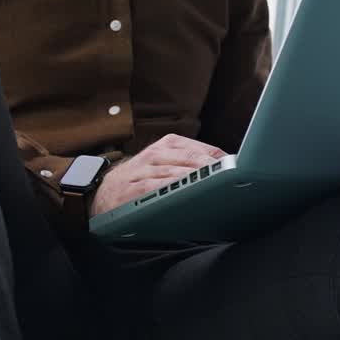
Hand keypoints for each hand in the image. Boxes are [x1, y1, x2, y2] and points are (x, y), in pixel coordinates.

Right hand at [91, 133, 226, 215]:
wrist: (102, 193)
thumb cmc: (141, 179)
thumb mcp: (166, 163)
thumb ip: (191, 163)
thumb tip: (226, 168)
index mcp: (168, 144)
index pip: (201, 149)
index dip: (220, 159)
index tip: (238, 168)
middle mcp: (156, 154)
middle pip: (191, 159)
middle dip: (213, 170)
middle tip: (232, 178)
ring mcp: (143, 171)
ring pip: (175, 173)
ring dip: (197, 180)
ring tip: (215, 186)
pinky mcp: (132, 189)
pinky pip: (155, 188)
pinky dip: (172, 191)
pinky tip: (185, 195)